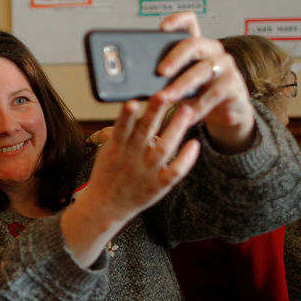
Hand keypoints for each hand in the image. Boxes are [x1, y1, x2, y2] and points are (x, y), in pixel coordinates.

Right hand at [62, 96, 198, 266]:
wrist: (106, 206)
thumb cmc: (108, 174)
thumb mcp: (108, 152)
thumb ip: (122, 133)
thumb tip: (137, 111)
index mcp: (117, 149)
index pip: (122, 128)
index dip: (126, 116)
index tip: (133, 101)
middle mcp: (133, 158)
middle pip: (145, 133)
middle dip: (155, 114)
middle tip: (165, 95)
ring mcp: (147, 172)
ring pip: (164, 148)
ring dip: (175, 129)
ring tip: (186, 111)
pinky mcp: (159, 185)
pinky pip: (175, 171)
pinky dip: (185, 159)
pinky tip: (194, 144)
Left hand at [156, 11, 255, 153]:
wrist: (227, 111)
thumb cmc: (198, 94)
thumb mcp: (178, 84)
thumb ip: (161, 80)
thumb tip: (132, 86)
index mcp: (196, 46)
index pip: (190, 23)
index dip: (178, 21)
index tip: (162, 27)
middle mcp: (211, 51)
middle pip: (194, 44)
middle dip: (175, 57)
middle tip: (160, 72)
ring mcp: (224, 65)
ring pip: (202, 71)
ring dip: (182, 85)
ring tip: (166, 97)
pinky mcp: (233, 84)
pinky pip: (213, 94)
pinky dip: (198, 107)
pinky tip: (186, 116)